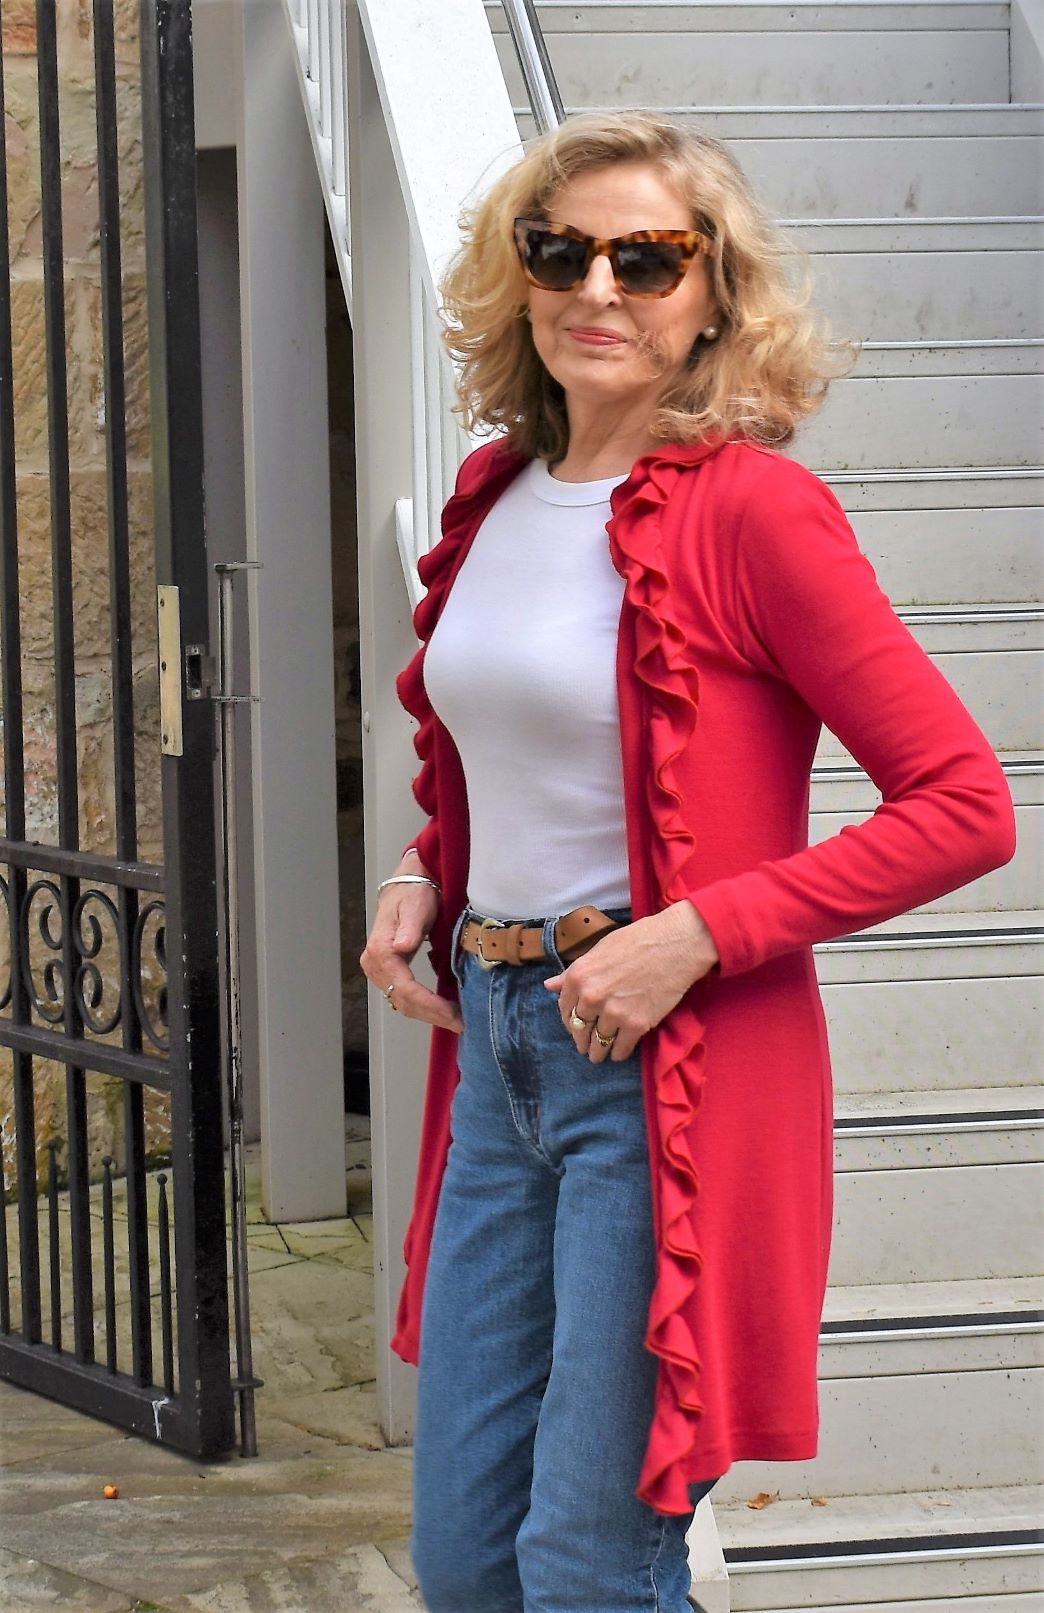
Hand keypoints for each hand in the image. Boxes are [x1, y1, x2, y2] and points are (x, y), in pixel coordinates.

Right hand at [359, 851, 463, 1033]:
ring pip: (402, 1002)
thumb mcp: (416, 906)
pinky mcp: (387, 972)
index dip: (429, 1005)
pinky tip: (443, 1010)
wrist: (408, 885)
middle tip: (461, 1024)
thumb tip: (403, 947)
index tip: (453, 1014)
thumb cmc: (414, 893)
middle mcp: (374, 963)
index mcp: (381, 950)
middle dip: (432, 1015)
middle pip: (402, 1000)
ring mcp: (379, 970)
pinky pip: (403, 996)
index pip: (404, 987)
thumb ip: (411, 928)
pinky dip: (423, 1006)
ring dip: (428, 1015)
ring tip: (456, 1021)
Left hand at [543, 900, 718, 1062]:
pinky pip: (621, 1049)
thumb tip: (549, 985)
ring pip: (598, 1043)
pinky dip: (618, 1053)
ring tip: (600, 1055)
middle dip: (582, 1040)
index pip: (565, 1008)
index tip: (575, 1026)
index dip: (569, 1020)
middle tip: (586, 1046)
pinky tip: (619, 1052)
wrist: (676, 944)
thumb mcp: (599, 950)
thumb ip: (573, 972)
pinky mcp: (637, 1025)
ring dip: (598, 1052)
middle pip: (579, 1029)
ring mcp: (613, 1013)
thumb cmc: (639, 940)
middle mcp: (591, 997)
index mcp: (579, 976)